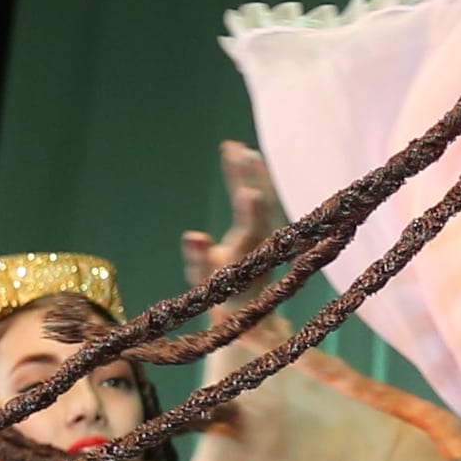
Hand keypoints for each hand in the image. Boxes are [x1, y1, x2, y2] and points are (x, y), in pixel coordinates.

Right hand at [181, 137, 284, 302]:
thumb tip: (193, 235)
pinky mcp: (268, 229)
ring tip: (242, 148)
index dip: (251, 214)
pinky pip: (264, 198)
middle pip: (259, 208)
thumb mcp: (209, 288)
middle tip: (240, 152)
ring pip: (265, 200)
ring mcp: (268, 235)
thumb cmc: (230, 304)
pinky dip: (255, 177)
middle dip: (249, 180)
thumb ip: (200, 262)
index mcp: (249, 259)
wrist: (257, 312)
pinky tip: (249, 155)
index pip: (251, 233)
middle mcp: (263, 245)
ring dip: (254, 173)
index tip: (249, 192)